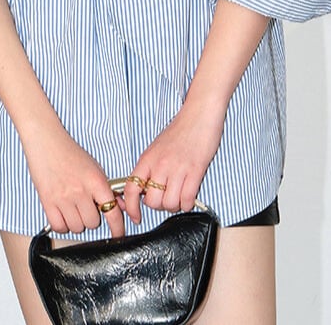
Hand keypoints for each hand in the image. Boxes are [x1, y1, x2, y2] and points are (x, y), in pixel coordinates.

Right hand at [21, 120, 124, 236]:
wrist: (46, 142)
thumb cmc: (70, 152)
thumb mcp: (94, 167)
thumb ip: (105, 187)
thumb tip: (117, 206)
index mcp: (96, 181)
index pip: (112, 211)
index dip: (117, 227)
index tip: (118, 234)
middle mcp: (80, 191)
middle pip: (92, 223)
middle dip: (92, 217)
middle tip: (86, 206)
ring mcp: (63, 198)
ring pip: (76, 227)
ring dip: (77, 221)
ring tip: (73, 207)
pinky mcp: (47, 202)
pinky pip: (59, 227)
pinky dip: (62, 224)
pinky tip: (63, 213)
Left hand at [122, 94, 226, 224]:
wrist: (199, 114)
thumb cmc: (180, 130)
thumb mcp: (156, 148)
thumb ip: (149, 168)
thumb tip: (143, 189)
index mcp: (147, 158)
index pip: (131, 188)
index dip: (130, 207)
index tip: (135, 216)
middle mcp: (160, 165)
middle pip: (152, 201)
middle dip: (159, 205)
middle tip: (166, 197)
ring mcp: (178, 168)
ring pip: (169, 204)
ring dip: (175, 205)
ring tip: (179, 195)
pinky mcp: (195, 171)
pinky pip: (187, 200)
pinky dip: (188, 203)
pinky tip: (189, 196)